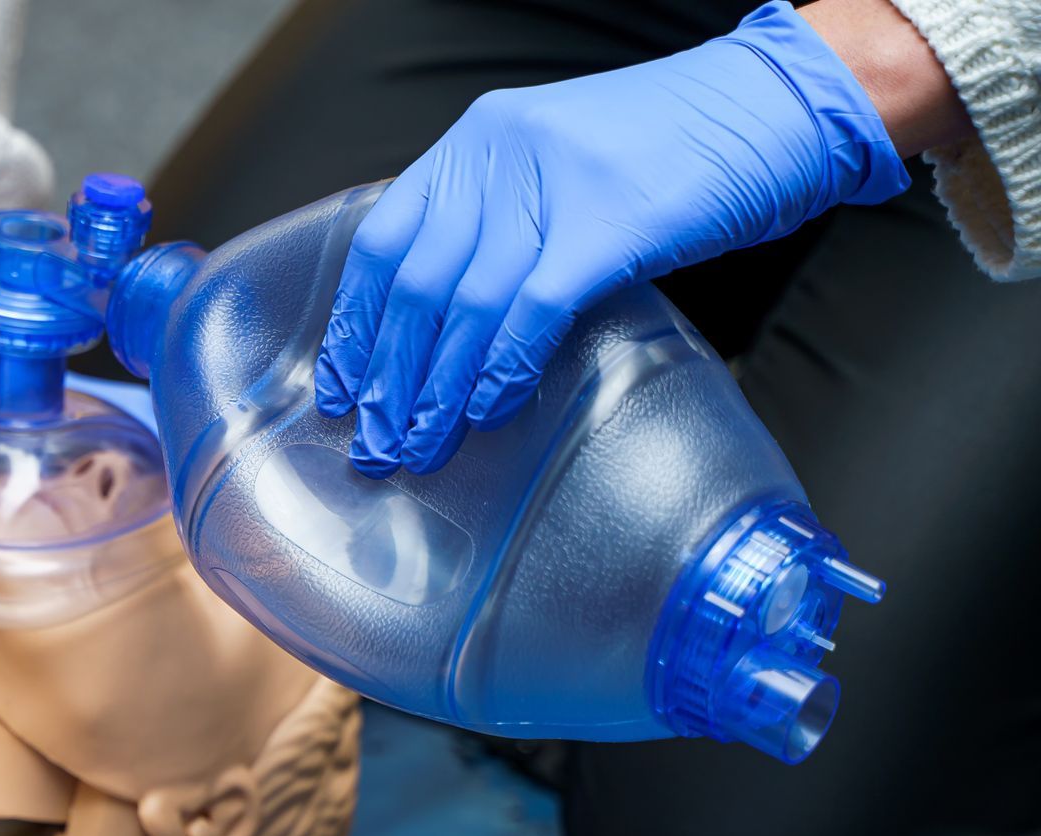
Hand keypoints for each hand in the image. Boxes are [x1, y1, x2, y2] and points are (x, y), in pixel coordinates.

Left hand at [314, 0, 907, 476]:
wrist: (780, 103)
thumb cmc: (675, 148)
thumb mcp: (556, 164)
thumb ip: (497, 224)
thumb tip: (443, 323)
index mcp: (476, 141)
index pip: (381, 242)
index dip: (354, 325)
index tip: (341, 389)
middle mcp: (499, 156)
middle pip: (415, 286)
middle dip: (389, 378)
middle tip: (374, 443)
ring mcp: (553, 186)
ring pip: (465, 308)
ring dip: (436, 391)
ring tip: (421, 447)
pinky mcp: (609, 222)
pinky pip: (531, 311)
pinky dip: (501, 370)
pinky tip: (485, 413)